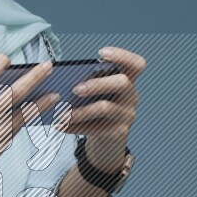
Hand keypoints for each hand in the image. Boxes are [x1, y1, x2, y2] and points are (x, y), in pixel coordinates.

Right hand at [0, 51, 59, 171]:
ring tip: (54, 94)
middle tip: (49, 66)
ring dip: (42, 103)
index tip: (7, 58)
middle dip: (35, 78)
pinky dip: (25, 120)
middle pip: (14, 93)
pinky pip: (15, 130)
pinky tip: (35, 113)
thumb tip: (14, 76)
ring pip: (23, 115)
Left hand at [53, 45, 146, 172]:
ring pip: (105, 108)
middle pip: (122, 82)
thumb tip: (62, 80)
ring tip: (61, 113)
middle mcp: (131, 96)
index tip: (101, 53)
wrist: (106, 143)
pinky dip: (74, 126)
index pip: (136, 64)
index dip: (122, 55)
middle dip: (97, 83)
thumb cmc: (97, 112)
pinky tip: (60, 125)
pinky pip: (95, 128)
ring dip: (80, 110)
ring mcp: (127, 115)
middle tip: (75, 89)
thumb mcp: (97, 95)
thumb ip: (88, 84)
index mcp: (127, 81)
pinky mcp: (119, 133)